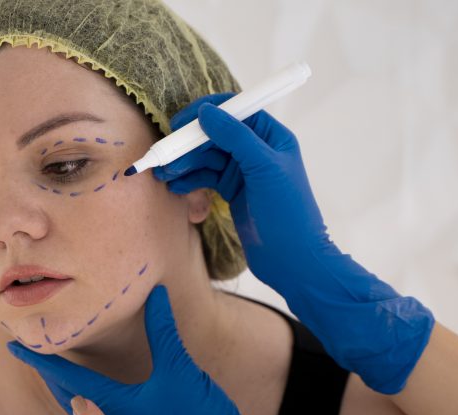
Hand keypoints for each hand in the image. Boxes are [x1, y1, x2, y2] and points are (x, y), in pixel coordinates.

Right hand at [154, 93, 434, 393]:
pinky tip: (176, 186)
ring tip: (164, 174)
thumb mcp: (263, 168)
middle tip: (165, 154)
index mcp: (270, 136)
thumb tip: (207, 112)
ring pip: (207, 157)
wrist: (293, 260)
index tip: (181, 122)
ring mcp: (243, 171)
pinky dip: (190, 180)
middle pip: (215, 134)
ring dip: (185, 163)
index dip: (207, 113)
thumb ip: (236, 137)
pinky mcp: (232, 191)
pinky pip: (206, 178)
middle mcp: (256, 150)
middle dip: (189, 143)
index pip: (235, 111)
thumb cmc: (287, 213)